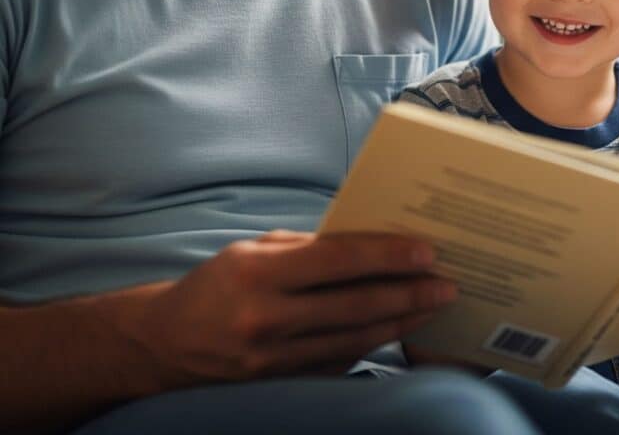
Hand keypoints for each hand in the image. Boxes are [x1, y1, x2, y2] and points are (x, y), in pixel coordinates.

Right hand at [126, 230, 458, 385]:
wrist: (163, 345)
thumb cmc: (217, 283)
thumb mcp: (253, 249)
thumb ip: (307, 246)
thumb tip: (368, 241)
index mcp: (258, 273)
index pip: (337, 260)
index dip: (386, 255)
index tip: (425, 250)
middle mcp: (266, 319)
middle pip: (354, 306)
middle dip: (407, 294)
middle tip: (447, 283)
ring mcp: (272, 360)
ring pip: (353, 340)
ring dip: (400, 322)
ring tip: (434, 305)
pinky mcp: (279, 385)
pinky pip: (337, 363)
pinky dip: (373, 346)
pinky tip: (399, 330)